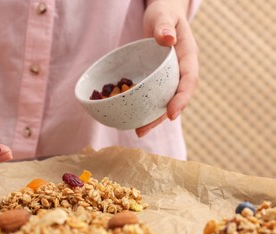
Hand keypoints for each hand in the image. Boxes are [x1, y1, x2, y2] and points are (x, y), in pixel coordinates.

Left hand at [136, 0, 198, 136]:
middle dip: (162, 117)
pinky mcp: (157, 80)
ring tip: (137, 132)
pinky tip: (132, 118)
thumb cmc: (163, 13)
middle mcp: (180, 71)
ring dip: (152, 118)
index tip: (171, 114)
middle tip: (143, 130)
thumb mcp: (163, 15)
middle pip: (176, 98)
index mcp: (188, 57)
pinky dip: (145, 108)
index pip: (189, 80)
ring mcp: (169, 77)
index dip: (182, 98)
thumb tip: (166, 39)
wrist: (162, 16)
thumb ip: (164, 26)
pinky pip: (154, 95)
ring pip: (164, 100)